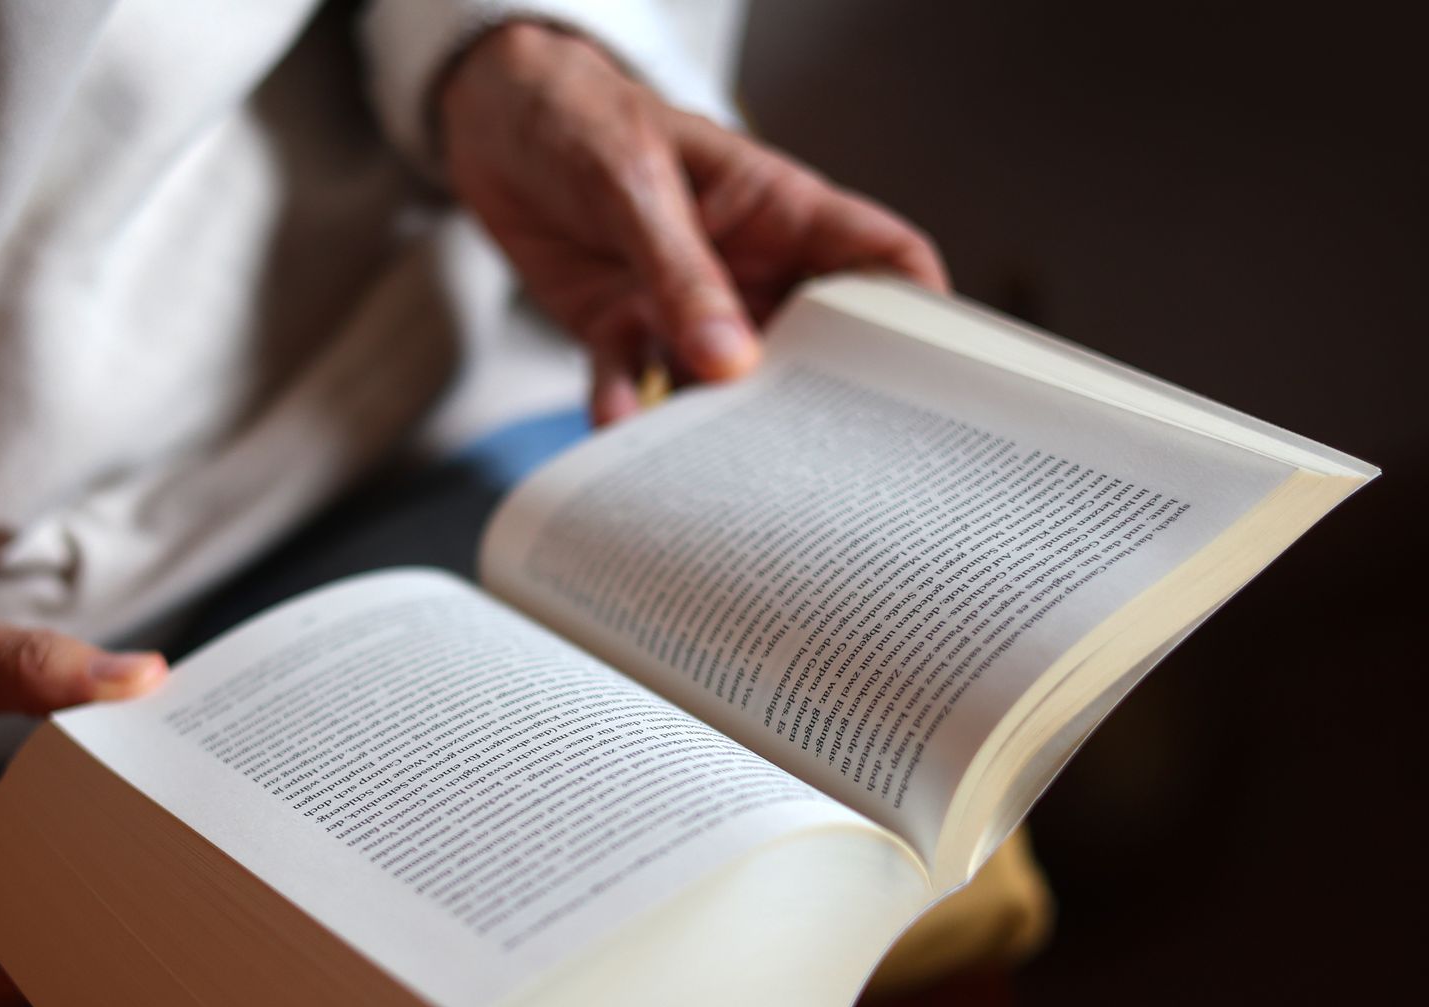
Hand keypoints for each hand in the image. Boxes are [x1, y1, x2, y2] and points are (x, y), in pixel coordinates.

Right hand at [0, 553, 165, 1006]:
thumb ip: (32, 666)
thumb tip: (140, 677)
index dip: (17, 997)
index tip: (96, 961)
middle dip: (40, 1006)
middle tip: (126, 955)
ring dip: (48, 978)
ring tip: (128, 933)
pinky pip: (4, 937)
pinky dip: (51, 931)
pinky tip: (112, 890)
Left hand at [440, 22, 947, 424]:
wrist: (494, 119)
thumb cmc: (581, 116)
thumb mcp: (636, 185)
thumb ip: (681, 274)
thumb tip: (728, 361)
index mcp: (781, 212)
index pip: (881, 261)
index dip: (920, 316)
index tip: (934, 382)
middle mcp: (747, 268)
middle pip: (813, 348)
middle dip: (818, 403)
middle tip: (820, 460)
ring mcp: (688, 306)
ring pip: (726, 385)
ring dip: (719, 425)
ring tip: (716, 467)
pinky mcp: (625, 330)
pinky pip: (638, 387)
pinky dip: (628, 413)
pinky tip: (618, 428)